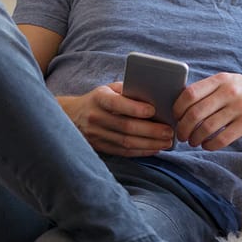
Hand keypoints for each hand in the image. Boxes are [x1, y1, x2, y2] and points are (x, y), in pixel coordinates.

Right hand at [59, 83, 174, 156]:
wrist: (72, 116)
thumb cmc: (99, 99)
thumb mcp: (109, 89)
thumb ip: (128, 91)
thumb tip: (156, 97)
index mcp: (99, 98)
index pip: (117, 103)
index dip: (135, 108)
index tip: (153, 110)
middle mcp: (95, 117)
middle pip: (126, 126)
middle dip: (150, 130)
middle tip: (169, 131)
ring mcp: (96, 135)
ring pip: (126, 142)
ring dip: (149, 143)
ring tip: (167, 142)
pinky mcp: (99, 147)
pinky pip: (123, 152)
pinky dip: (141, 152)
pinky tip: (154, 149)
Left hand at [174, 73, 241, 149]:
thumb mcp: (231, 82)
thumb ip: (210, 90)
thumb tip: (182, 106)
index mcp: (221, 80)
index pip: (189, 94)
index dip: (177, 109)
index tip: (176, 117)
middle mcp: (229, 92)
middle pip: (194, 113)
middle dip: (183, 128)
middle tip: (181, 135)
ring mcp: (239, 108)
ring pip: (206, 128)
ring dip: (195, 139)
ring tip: (194, 141)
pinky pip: (221, 139)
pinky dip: (209, 145)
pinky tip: (208, 145)